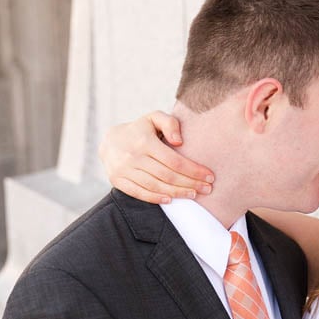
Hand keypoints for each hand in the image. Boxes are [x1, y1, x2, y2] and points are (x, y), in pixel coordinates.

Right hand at [98, 111, 214, 202]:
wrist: (109, 141)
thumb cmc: (139, 130)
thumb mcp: (153, 118)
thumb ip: (169, 123)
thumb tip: (179, 141)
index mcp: (144, 141)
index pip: (175, 161)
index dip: (194, 171)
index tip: (209, 176)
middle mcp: (133, 156)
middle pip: (168, 175)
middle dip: (190, 184)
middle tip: (207, 189)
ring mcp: (124, 170)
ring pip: (155, 186)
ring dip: (177, 193)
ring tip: (193, 195)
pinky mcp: (118, 180)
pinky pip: (139, 193)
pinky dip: (155, 198)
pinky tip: (170, 200)